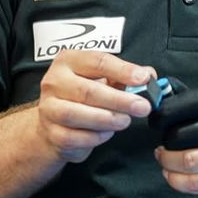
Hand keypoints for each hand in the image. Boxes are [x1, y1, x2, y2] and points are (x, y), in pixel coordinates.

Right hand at [35, 50, 154, 162]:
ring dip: (107, 119)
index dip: (123, 70)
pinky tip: (107, 132)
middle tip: (141, 107)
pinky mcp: (51, 133)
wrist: (53, 123)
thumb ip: (125, 76)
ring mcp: (48, 108)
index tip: (143, 79)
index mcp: (68, 61)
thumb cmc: (81, 97)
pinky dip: (95, 137)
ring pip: (76, 114)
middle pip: (87, 91)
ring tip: (124, 120)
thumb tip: (148, 75)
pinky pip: (74, 136)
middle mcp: (54, 82)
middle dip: (119, 100)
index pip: (97, 61)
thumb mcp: (103, 80)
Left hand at [151, 89, 197, 197]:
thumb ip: (190, 99)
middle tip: (164, 145)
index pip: (182, 105)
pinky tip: (173, 174)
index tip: (156, 122)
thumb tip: (158, 92)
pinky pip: (194, 183)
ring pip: (186, 162)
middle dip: (164, 143)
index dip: (160, 116)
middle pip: (180, 136)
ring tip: (165, 160)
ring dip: (167, 163)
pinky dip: (176, 181)